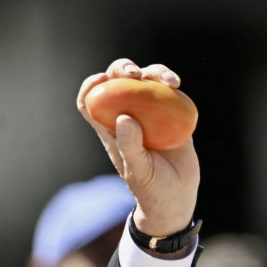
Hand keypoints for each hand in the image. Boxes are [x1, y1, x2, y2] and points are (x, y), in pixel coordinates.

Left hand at [77, 60, 199, 237]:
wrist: (177, 198)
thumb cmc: (152, 189)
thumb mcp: (139, 171)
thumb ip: (130, 146)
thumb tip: (124, 117)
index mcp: (110, 130)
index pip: (89, 102)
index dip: (91, 86)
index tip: (101, 80)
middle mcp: (128, 117)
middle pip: (118, 82)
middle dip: (123, 69)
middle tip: (135, 74)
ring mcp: (151, 114)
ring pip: (146, 81)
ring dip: (154, 72)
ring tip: (170, 82)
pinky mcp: (172, 115)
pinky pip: (169, 91)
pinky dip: (171, 83)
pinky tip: (176, 86)